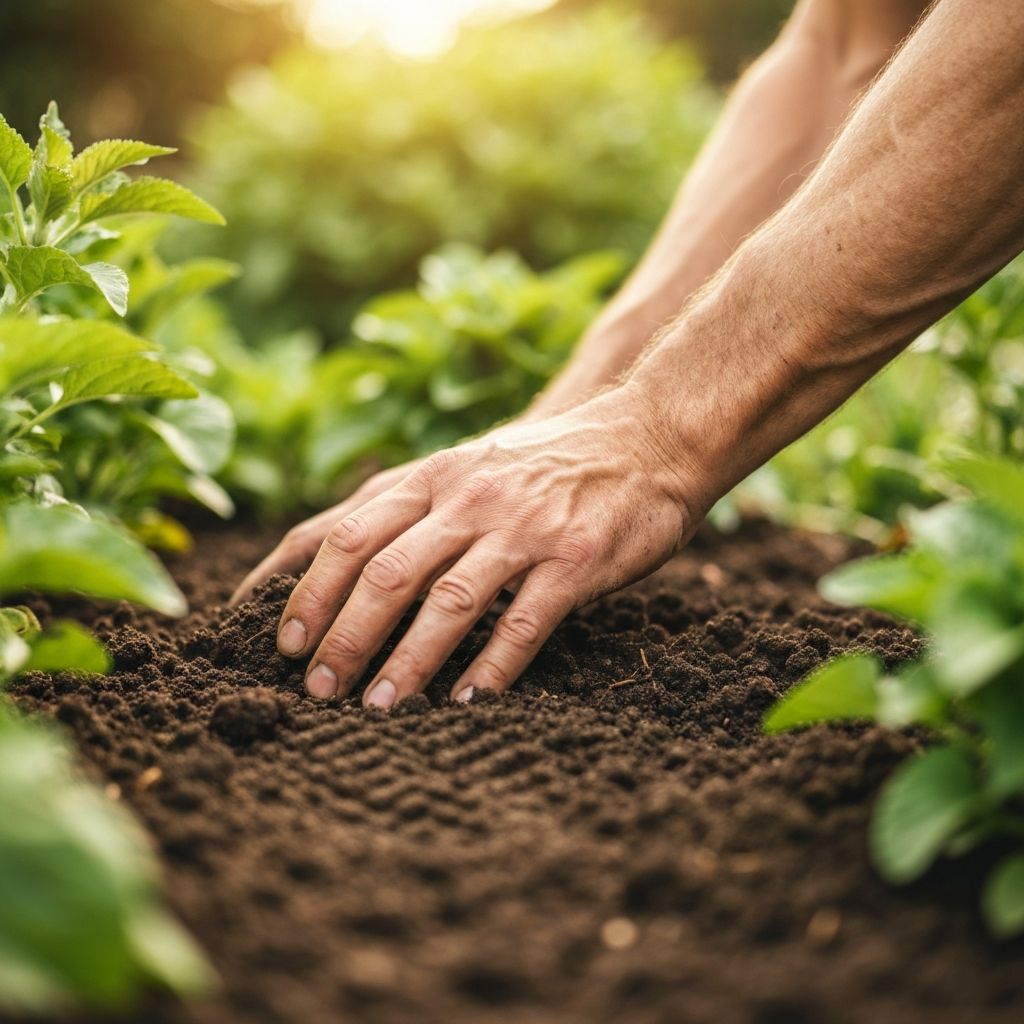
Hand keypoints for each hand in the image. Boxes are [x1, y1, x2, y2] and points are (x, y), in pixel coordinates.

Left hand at [268, 386, 698, 706]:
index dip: (310, 592)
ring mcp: (524, 529)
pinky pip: (523, 623)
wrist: (646, 438)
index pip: (351, 534)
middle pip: (387, 573)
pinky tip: (467, 701)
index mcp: (436, 476)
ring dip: (407, 662)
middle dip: (345, 637)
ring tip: (378, 708)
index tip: (285, 643)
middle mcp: (470, 499)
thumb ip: (408, 502)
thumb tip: (331, 550)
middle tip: (319, 689)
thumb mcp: (468, 464)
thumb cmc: (546, 463)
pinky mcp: (575, 560)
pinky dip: (491, 667)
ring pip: (448, 603)